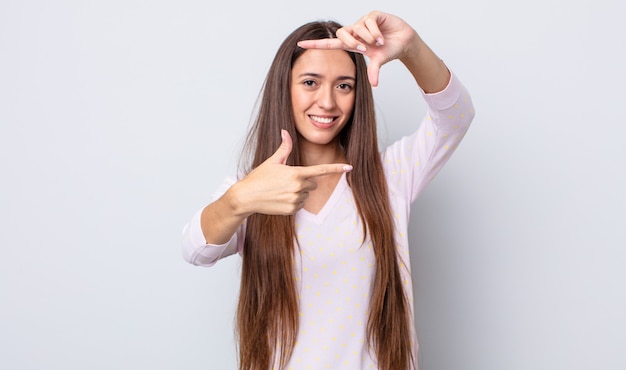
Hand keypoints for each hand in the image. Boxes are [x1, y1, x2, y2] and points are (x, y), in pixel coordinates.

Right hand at [232, 130, 351, 215]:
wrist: (247, 197)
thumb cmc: (259, 177)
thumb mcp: (272, 161)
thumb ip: (284, 148)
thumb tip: (285, 132)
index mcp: (296, 173)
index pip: (321, 170)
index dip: (336, 168)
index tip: (349, 167)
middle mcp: (298, 187)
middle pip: (313, 183)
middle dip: (304, 182)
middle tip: (287, 181)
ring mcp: (296, 200)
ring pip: (306, 195)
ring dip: (298, 192)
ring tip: (281, 190)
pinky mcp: (292, 210)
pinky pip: (300, 205)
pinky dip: (293, 202)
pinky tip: (281, 199)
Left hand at [297, 11, 418, 86]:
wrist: (404, 41)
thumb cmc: (389, 50)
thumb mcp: (379, 61)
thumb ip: (374, 71)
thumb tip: (374, 84)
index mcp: (352, 43)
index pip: (330, 43)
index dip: (316, 44)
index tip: (300, 43)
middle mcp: (355, 31)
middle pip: (341, 34)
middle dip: (352, 42)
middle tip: (364, 49)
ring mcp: (363, 22)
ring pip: (357, 28)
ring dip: (369, 38)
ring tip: (379, 42)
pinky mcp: (372, 15)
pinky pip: (368, 22)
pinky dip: (375, 31)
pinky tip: (382, 36)